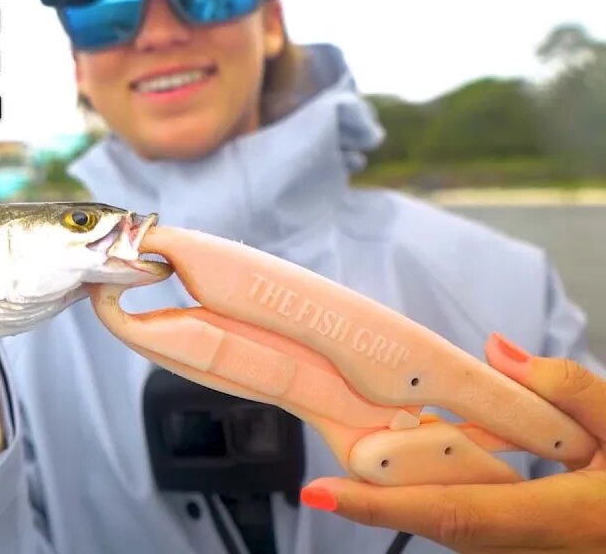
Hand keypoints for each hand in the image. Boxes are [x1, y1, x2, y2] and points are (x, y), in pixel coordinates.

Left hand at [300, 332, 605, 552]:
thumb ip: (568, 388)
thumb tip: (497, 351)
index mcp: (562, 519)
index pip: (456, 513)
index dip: (380, 505)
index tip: (318, 490)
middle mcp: (536, 549)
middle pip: (438, 519)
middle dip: (379, 485)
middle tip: (332, 445)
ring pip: (450, 522)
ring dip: (410, 481)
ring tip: (373, 437)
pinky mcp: (524, 548)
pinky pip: (470, 520)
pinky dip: (441, 485)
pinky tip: (429, 447)